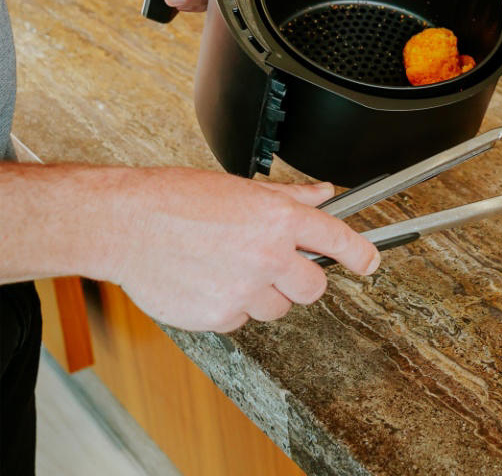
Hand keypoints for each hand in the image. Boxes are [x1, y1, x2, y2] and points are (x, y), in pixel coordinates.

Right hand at [89, 167, 380, 331]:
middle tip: (276, 267)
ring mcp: (246, 288)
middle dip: (301, 280)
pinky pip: (241, 320)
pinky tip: (207, 282)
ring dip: (263, 295)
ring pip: (278, 307)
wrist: (124, 224)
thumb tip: (325, 192)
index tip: (369, 262)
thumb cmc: (175, 200)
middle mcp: (269, 254)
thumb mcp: (241, 189)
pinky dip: (230, 307)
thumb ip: (291, 197)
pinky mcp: (220, 315)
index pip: (339, 240)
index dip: (362, 254)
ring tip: (228, 268)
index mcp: (279, 218)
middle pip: (315, 287)